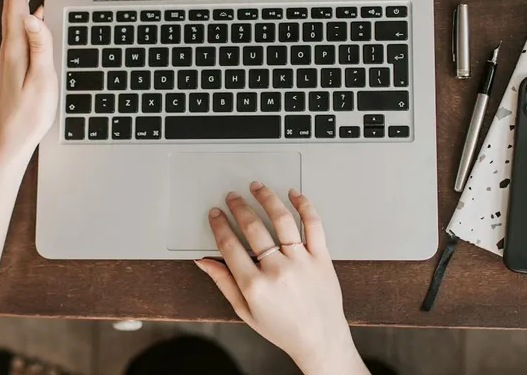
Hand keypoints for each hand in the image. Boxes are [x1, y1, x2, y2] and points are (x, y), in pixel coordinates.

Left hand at [0, 0, 58, 159]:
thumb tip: (34, 14)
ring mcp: (12, 53)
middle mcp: (10, 46)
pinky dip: (27, 9)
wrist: (13, 138)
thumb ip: (40, 46)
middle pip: (13, 2)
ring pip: (15, 13)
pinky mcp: (17, 60)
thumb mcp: (41, 79)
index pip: (16, 2)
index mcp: (16, 47)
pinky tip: (37, 10)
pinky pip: (21, 26)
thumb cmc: (29, 114)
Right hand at [194, 182, 367, 374]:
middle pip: (253, 228)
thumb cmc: (283, 328)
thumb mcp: (245, 311)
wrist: (319, 339)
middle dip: (239, 207)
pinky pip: (313, 225)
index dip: (219, 225)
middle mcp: (278, 270)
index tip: (216, 214)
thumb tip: (204, 261)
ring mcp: (301, 261)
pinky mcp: (321, 257)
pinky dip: (304, 206)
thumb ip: (223, 282)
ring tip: (257, 188)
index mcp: (255, 285)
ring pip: (282, 220)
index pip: (230, 245)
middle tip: (233, 197)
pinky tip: (294, 195)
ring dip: (267, 199)